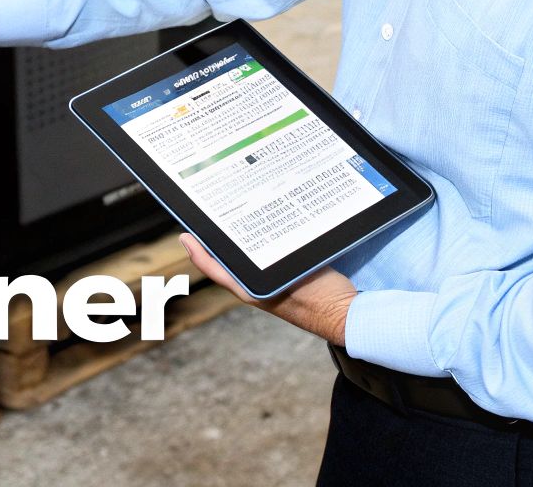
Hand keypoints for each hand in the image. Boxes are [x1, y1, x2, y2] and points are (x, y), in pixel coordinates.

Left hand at [180, 233, 356, 345]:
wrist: (347, 315)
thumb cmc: (319, 300)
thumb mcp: (290, 276)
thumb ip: (269, 265)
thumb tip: (251, 246)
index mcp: (249, 289)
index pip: (214, 268)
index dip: (197, 252)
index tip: (185, 235)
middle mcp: (255, 287)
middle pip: (226, 260)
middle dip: (214, 241)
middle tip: (207, 217)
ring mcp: (269, 284)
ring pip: (245, 258)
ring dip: (236, 242)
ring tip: (230, 218)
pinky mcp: (285, 280)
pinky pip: (265, 257)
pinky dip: (260, 243)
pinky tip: (265, 228)